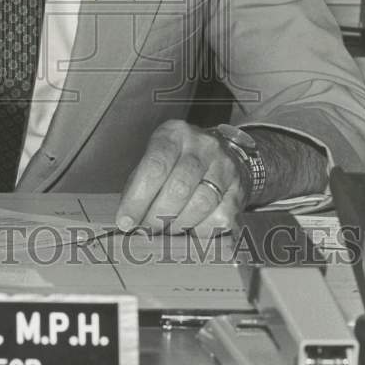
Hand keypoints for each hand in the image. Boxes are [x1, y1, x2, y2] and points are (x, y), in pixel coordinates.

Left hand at [116, 120, 246, 234]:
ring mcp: (224, 167)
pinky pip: (219, 218)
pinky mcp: (238, 189)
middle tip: (145, 230)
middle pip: (179, 187)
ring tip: (165, 230)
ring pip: (201, 204)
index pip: (155, 166)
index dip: (138, 198)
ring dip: (178, 225)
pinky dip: (200, 230)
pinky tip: (189, 229)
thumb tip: (128, 218)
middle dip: (156, 216)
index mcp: (175, 134)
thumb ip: (141, 183)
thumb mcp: (157, 157)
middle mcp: (202, 146)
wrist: (223, 154)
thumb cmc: (179, 160)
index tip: (126, 221)